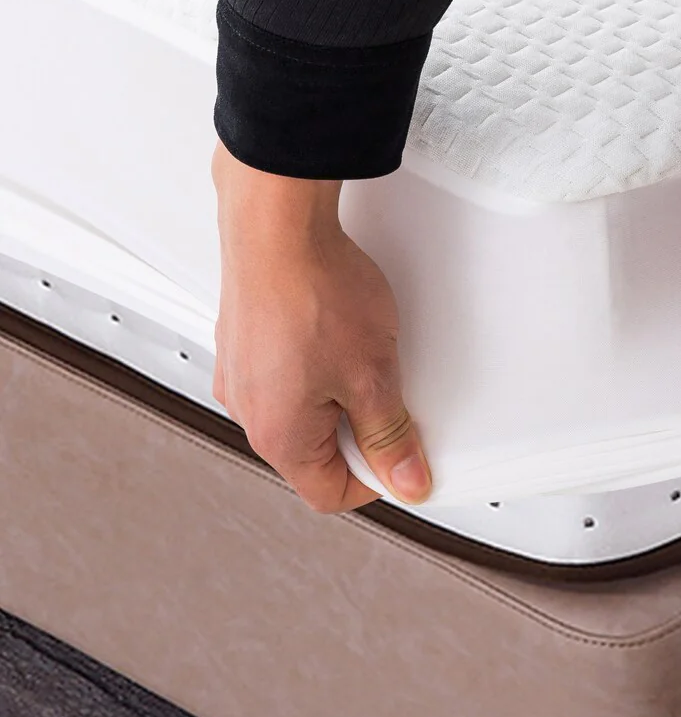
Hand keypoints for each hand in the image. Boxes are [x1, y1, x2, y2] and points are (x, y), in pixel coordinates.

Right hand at [211, 142, 431, 511]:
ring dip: (338, 392)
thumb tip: (405, 479)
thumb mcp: (374, 377)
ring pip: (302, 409)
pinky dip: (315, 363)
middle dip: (359, 429)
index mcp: (278, 436)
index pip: (330, 492)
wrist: (276, 224)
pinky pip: (285, 373)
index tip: (404, 453)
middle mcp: (248, 412)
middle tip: (388, 390)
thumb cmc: (314, 293)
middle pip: (315, 452)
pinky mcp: (242, 341)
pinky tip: (333, 330)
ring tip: (361, 351)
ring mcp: (239, 375)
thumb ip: (390, 436)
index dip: (377, 479)